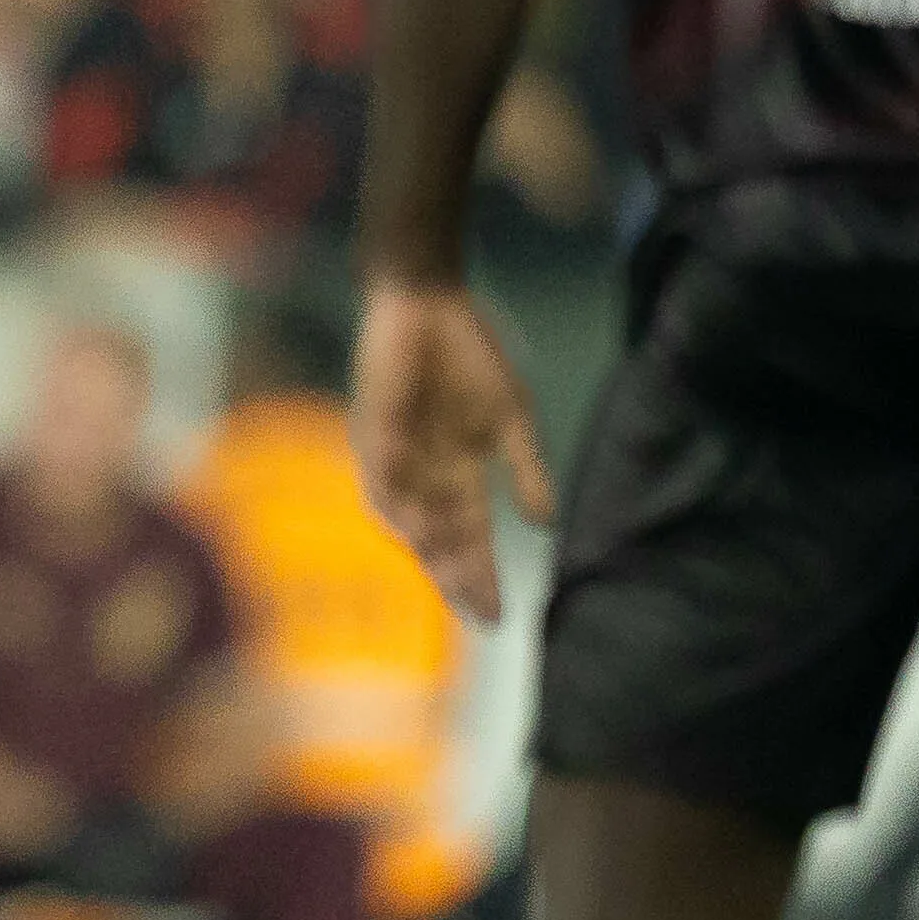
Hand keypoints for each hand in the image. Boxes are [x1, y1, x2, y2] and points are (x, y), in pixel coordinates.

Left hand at [353, 276, 551, 625]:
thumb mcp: (510, 417)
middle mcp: (423, 474)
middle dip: (458, 576)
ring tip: (451, 583)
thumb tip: (545, 524)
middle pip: (441, 537)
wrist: (429, 303)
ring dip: (430, 549)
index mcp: (457, 472)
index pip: (472, 535)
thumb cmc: (469, 355)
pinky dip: (397, 505)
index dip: (484, 574)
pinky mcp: (373, 429)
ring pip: (409, 517)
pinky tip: (414, 531)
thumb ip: (525, 470)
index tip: (501, 614)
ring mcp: (396, 455)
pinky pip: (381, 477)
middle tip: (476, 615)